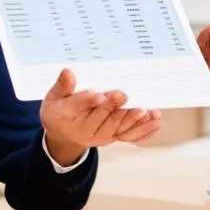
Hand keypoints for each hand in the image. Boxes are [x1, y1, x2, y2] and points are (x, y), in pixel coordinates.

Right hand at [40, 69, 163, 164]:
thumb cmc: (60, 112)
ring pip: (118, 128)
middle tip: (123, 96)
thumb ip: (62, 86)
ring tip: (145, 111)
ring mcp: (102, 135)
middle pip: (102, 118)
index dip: (88, 100)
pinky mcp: (113, 137)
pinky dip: (144, 131)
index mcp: (68, 115)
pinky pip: (130, 136)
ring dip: (133, 120)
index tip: (98, 95)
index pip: (78, 106)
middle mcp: (87, 128)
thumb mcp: (54, 98)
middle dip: (113, 107)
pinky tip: (155, 123)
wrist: (64, 136)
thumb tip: (68, 72)